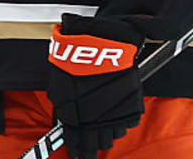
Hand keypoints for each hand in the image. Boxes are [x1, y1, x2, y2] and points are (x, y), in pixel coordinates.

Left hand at [46, 14, 144, 158]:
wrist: (99, 45)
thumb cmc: (76, 62)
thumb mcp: (59, 88)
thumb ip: (63, 109)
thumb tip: (63, 121)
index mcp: (77, 119)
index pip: (78, 144)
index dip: (77, 151)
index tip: (77, 154)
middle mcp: (98, 120)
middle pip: (98, 144)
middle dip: (92, 146)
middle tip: (89, 147)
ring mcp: (117, 113)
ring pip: (113, 135)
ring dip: (106, 134)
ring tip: (101, 130)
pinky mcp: (132, 105)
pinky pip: (127, 123)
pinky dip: (121, 121)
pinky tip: (115, 117)